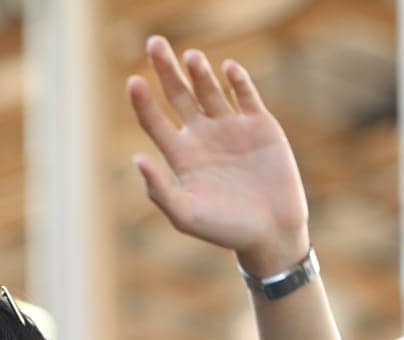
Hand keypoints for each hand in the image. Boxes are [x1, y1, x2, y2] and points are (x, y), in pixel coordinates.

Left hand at [127, 36, 310, 275]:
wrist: (270, 233)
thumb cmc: (224, 230)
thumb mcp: (185, 215)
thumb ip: (159, 190)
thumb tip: (136, 159)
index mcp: (181, 156)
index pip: (154, 121)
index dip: (143, 102)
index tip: (133, 81)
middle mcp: (202, 137)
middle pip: (178, 96)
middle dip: (165, 70)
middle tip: (154, 43)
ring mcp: (231, 128)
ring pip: (210, 90)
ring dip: (199, 72)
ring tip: (190, 56)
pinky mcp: (261, 126)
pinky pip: (246, 95)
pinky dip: (238, 81)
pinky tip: (227, 69)